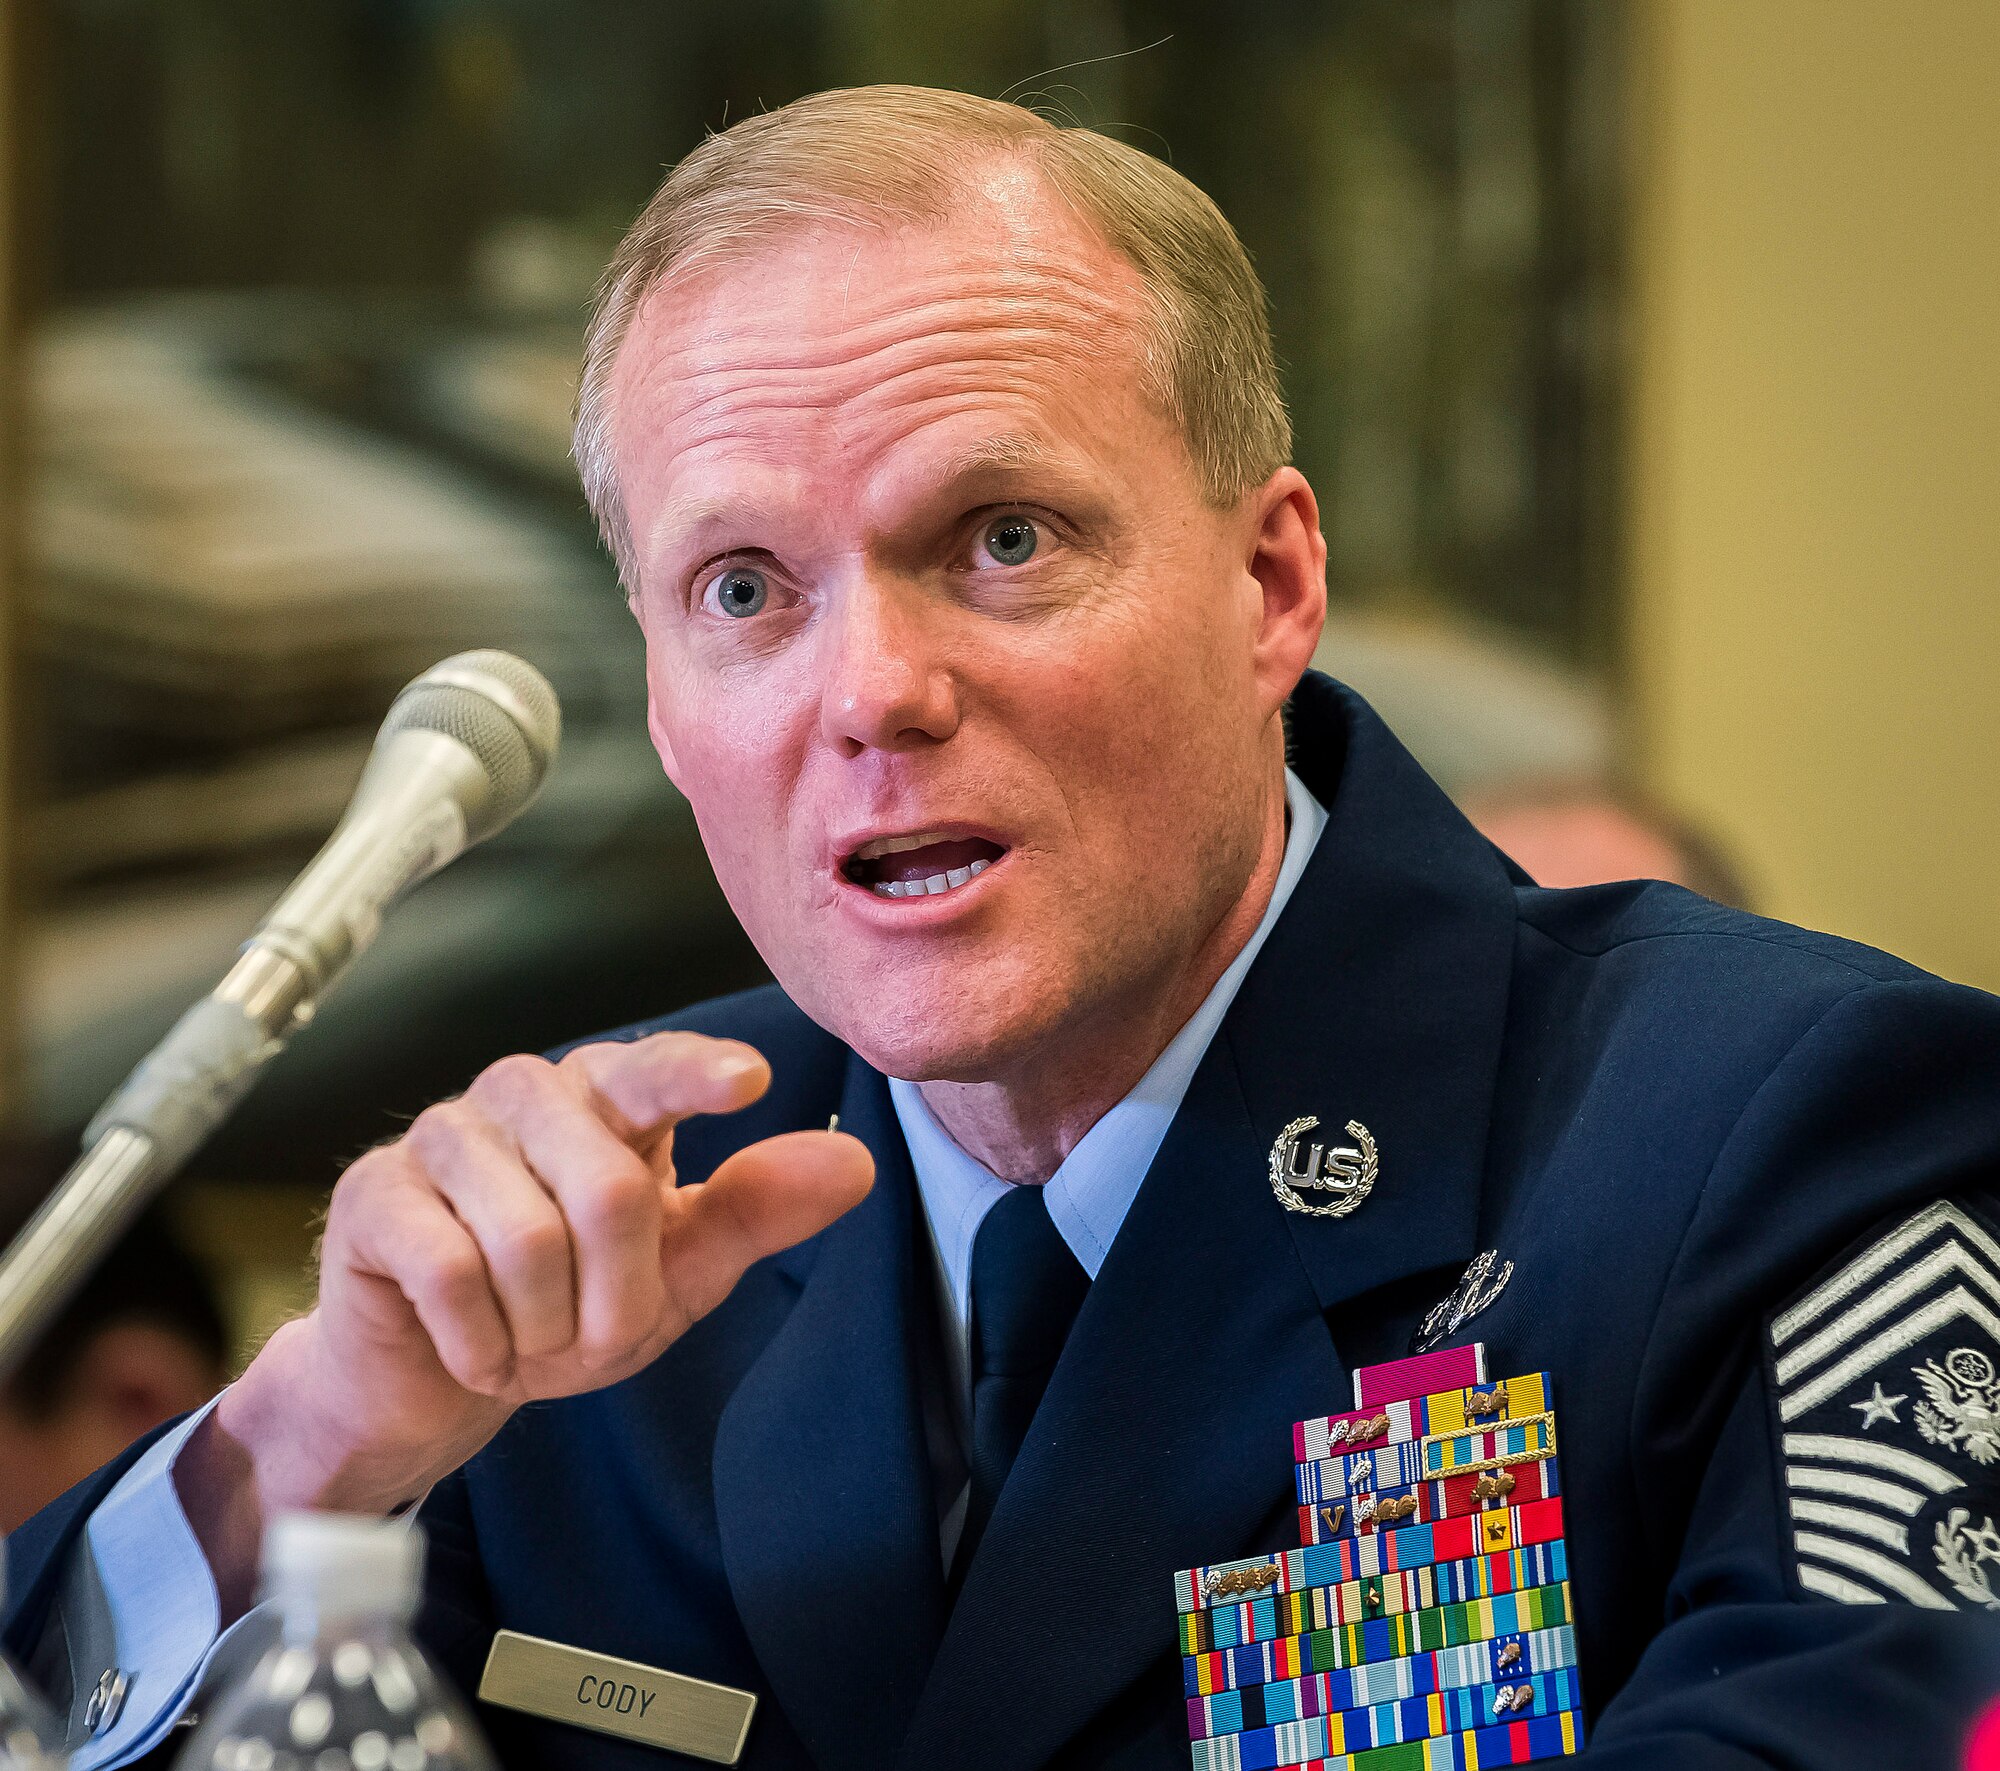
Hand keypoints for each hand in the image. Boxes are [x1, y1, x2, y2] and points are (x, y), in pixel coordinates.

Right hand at [184, 1034, 870, 1601]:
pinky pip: (452, 1275)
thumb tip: (854, 1161)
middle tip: (592, 1331)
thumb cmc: (567, 1305)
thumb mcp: (679, 1271)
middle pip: (609, 1191)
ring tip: (528, 1333)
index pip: (657, 1071)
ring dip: (543, 1326)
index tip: (749, 1081)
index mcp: (605, 1096)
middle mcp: (524, 1092)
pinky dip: (480, 1341)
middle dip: (615, 1298)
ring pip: (529, 1241)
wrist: (443, 1383)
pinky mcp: (374, 1192)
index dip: (698, 1074)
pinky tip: (473, 1345)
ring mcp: (441, 1133)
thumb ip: (758, 1210)